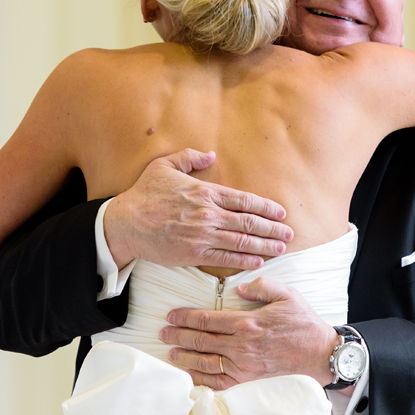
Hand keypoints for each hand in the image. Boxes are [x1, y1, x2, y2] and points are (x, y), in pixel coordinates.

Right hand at [102, 149, 292, 270]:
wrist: (125, 223)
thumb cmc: (144, 194)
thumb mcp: (164, 166)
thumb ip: (189, 157)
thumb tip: (210, 154)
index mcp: (205, 192)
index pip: (245, 200)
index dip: (267, 207)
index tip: (281, 212)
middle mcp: (208, 214)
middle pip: (249, 222)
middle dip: (273, 229)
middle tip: (289, 233)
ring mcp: (202, 235)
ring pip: (242, 241)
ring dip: (265, 245)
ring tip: (281, 248)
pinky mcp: (194, 253)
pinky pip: (226, 258)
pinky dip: (244, 260)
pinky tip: (258, 261)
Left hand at [161, 278, 336, 389]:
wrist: (321, 354)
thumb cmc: (304, 323)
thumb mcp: (288, 294)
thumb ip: (262, 286)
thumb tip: (240, 286)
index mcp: (247, 322)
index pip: (207, 319)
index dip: (185, 317)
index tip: (171, 316)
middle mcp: (241, 345)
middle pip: (200, 340)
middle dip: (178, 336)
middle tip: (163, 333)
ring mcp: (243, 366)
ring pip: (205, 362)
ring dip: (184, 357)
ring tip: (170, 353)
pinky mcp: (248, 380)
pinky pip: (219, 382)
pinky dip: (201, 379)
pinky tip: (190, 375)